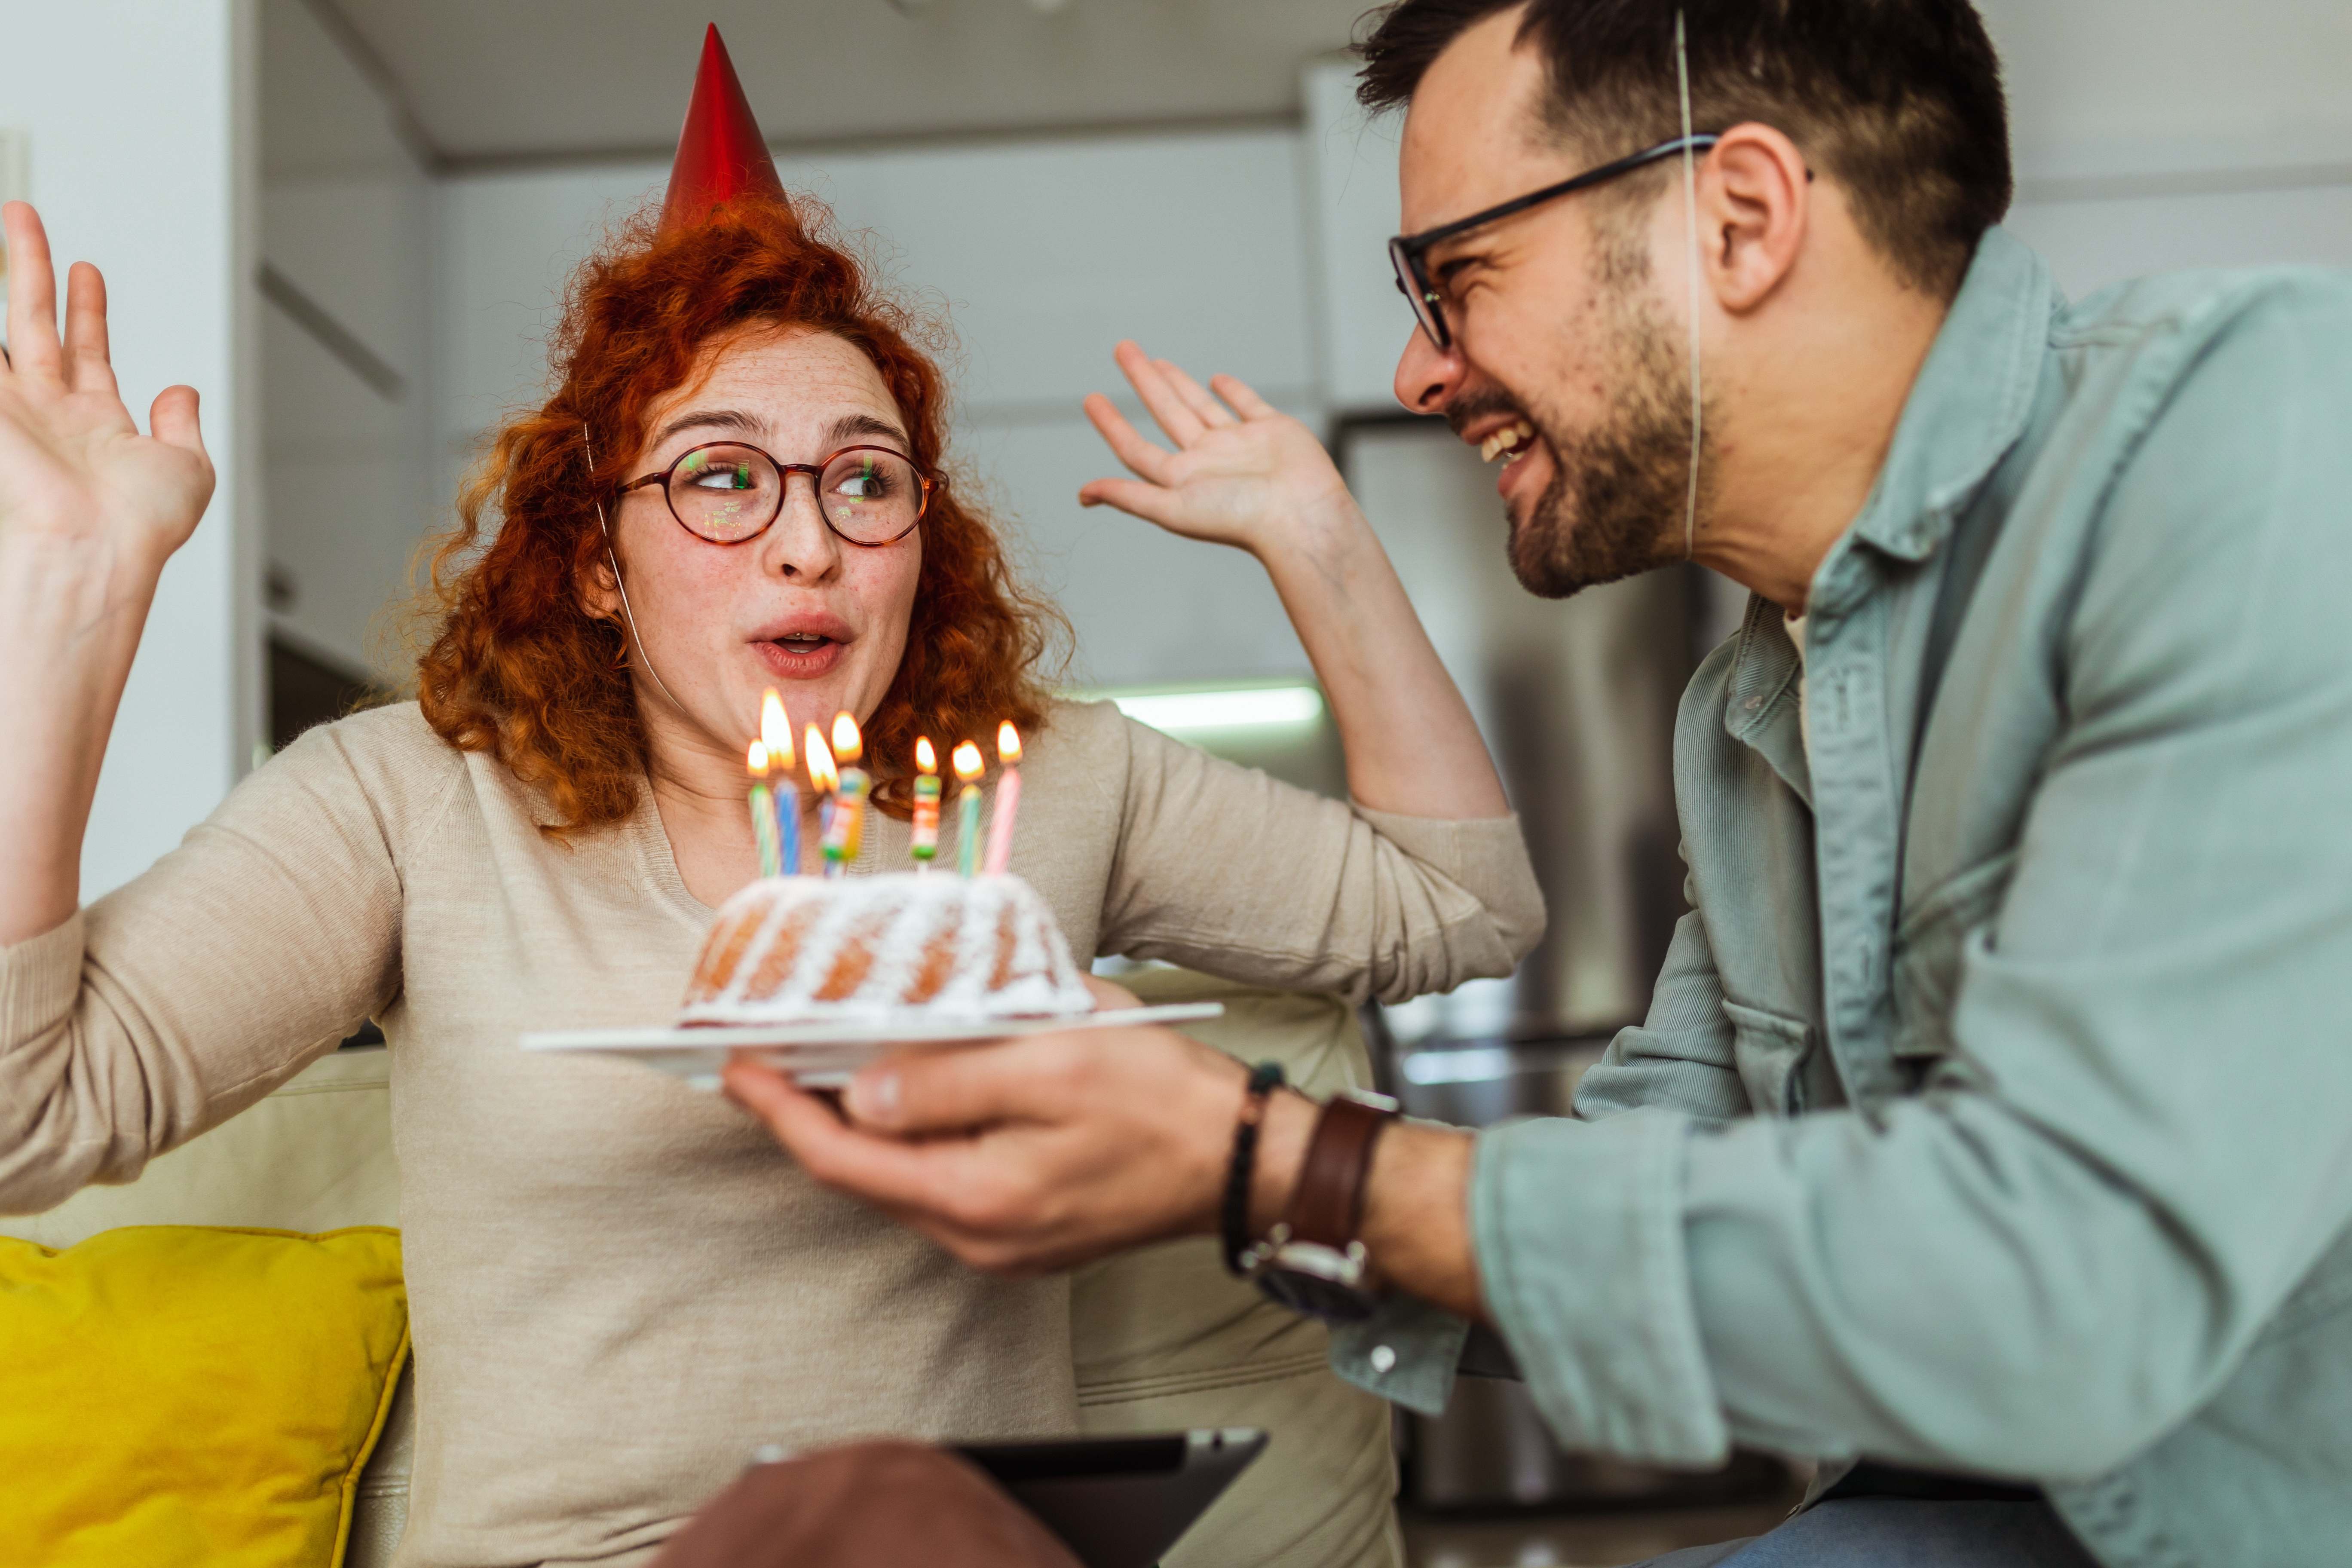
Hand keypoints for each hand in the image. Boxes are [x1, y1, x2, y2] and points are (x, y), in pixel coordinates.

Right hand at [0, 202, 212, 574]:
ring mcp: (18, 407)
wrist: (99, 549)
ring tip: (14, 219)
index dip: (87, 307)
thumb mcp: (187, 468)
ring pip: (8, 323)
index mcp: (98, 421)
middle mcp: (52, 410)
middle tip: (24, 218)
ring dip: (10, 271)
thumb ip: (183, 426)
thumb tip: (183, 391)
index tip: (87, 270)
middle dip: (31, 266)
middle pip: (36, 319)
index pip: (87, 348)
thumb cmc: (140, 527)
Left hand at [723, 1020, 1251, 1275]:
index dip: (778, 1109)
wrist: (1244, 1161)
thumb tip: (861, 1091)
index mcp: (975, 1198)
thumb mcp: (1051, 1064)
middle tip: (763, 1051)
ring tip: (825, 1058)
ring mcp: (1001, 1240)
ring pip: (899, 1179)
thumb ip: (949, 1081)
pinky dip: (912, 1135)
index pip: (839, 1159)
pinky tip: (909, 1090)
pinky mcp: (1024, 1227)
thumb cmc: (1162, 1103)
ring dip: (859, 1123)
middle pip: (861, 1175)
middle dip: (807, 1113)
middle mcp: (977, 1237)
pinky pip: (941, 1181)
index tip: (734, 1063)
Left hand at [1078, 340, 1356, 557]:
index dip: (1111, 424)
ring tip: (1156, 362)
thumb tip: (1083, 495)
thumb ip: (1129, 497)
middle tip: (1123, 349)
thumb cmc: (1239, 518)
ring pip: (1200, 405)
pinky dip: (1233, 391)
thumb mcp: (1172, 508)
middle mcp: (1207, 460)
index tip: (1090, 399)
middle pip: (1166, 412)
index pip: (1135, 447)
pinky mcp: (1272, 431)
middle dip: (1143, 381)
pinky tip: (1217, 380)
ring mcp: (1239, 444)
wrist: (1300, 515)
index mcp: (1181, 479)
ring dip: (1178, 383)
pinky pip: (1247, 405)